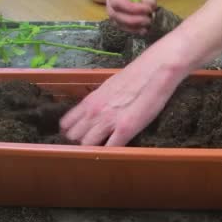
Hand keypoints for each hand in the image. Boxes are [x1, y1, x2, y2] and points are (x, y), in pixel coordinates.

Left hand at [60, 41, 189, 145]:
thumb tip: (92, 113)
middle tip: (92, 143)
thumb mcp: (108, 87)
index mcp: (89, 101)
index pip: (67, 124)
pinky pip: (110, 148)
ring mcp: (108, 121)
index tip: (78, 136)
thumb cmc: (135, 76)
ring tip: (102, 149)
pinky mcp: (125, 129)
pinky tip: (115, 151)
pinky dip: (111, 152)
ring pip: (87, 145)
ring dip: (93, 149)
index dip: (71, 132)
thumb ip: (98, 102)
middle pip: (74, 137)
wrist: (155, 69)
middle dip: (80, 141)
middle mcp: (94, 112)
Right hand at [103, 0, 156, 33]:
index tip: (149, 9)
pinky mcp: (119, 4)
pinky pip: (121, 19)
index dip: (132, 9)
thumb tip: (149, 6)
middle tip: (149, 20)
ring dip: (131, 26)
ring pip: (116, 19)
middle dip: (131, 21)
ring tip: (147, 27)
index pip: (117, 1)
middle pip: (114, 13)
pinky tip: (143, 29)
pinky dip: (131, 26)